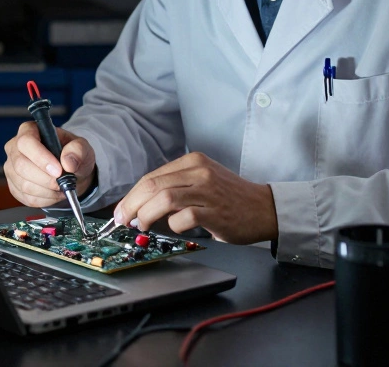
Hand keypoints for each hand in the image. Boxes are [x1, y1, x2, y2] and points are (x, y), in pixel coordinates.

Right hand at [4, 123, 95, 207]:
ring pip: (24, 184)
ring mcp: (11, 168)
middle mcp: (14, 148)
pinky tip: (54, 194)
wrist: (69, 171)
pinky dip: (45, 200)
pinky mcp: (14, 186)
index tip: (58, 170)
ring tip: (61, 188)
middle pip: (21, 165)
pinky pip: (26, 197)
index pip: (26, 142)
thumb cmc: (71, 154)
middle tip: (62, 183)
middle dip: (45, 178)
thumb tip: (68, 162)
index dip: (40, 157)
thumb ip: (78, 150)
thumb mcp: (82, 147)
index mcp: (28, 131)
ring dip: (47, 191)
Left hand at [112, 152, 276, 243]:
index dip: (131, 195)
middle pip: (152, 186)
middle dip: (132, 205)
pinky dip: (172, 225)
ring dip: (146, 215)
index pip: (151, 176)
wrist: (266, 209)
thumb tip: (140, 204)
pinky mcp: (215, 211)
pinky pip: (183, 217)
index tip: (122, 209)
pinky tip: (174, 228)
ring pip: (163, 198)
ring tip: (142, 225)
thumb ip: (175, 186)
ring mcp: (207, 190)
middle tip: (123, 220)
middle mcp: (199, 172)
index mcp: (192, 162)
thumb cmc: (230, 198)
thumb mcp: (202, 181)